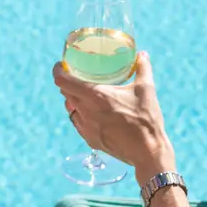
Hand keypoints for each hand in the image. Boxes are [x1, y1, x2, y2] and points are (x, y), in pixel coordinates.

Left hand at [52, 51, 173, 177]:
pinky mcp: (90, 140)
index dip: (58, 71)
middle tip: (75, 76)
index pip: (63, 82)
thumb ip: (143, 68)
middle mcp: (86, 111)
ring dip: (73, 100)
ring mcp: (86, 128)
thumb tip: (142, 54)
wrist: (147, 152)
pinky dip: (81, 115)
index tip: (60, 66)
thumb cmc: (146, 119)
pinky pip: (78, 123)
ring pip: (70, 109)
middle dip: (67, 84)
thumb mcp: (146, 89)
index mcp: (95, 96)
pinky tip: (92, 113)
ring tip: (84, 95)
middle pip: (65, 94)